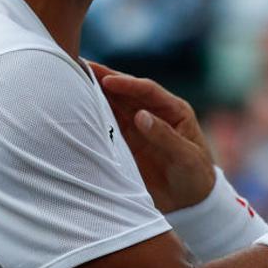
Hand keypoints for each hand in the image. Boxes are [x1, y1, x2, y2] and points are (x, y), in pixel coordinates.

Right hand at [89, 62, 216, 211]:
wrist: (191, 203)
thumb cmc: (196, 176)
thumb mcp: (186, 157)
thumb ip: (165, 136)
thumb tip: (140, 116)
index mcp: (173, 110)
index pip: (147, 90)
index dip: (127, 84)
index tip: (106, 80)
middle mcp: (153, 113)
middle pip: (126, 92)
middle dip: (104, 79)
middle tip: (79, 65)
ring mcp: (138, 127)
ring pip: (113, 105)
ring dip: (94, 94)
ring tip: (71, 80)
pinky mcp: (126, 143)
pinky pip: (108, 125)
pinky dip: (93, 117)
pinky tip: (76, 110)